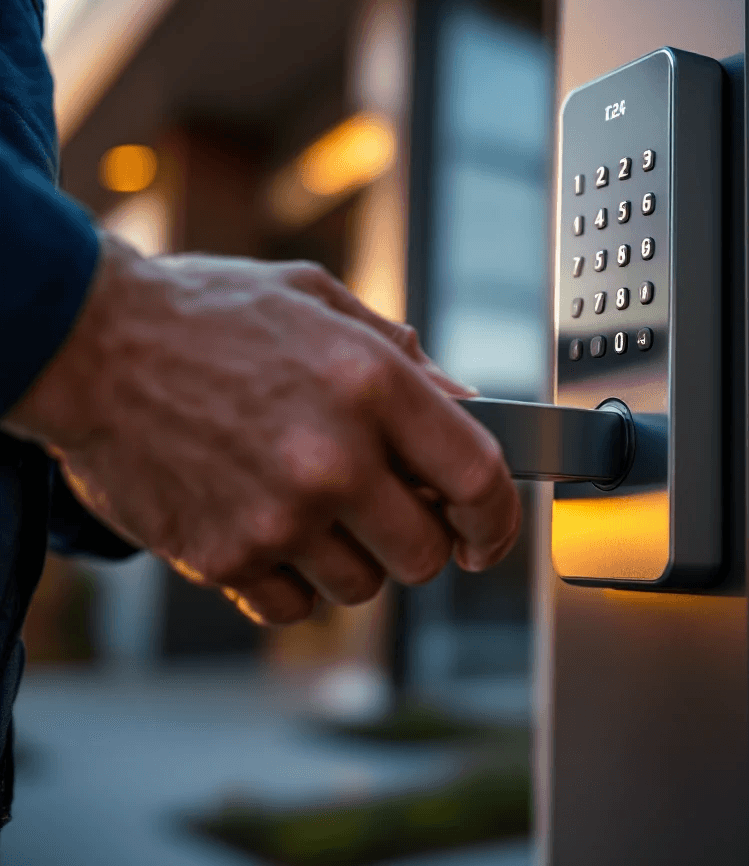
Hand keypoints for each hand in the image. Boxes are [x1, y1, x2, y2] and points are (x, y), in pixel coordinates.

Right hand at [3, 234, 520, 624]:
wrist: (91, 343)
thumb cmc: (211, 314)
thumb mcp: (320, 301)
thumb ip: (403, 356)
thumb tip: (466, 406)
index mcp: (371, 383)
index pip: (477, 481)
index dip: (498, 521)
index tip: (487, 535)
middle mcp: (332, 457)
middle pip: (424, 554)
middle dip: (422, 542)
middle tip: (395, 515)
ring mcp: (275, 515)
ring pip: (362, 586)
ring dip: (355, 559)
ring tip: (318, 509)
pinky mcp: (221, 556)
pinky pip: (293, 607)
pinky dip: (295, 582)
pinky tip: (274, 530)